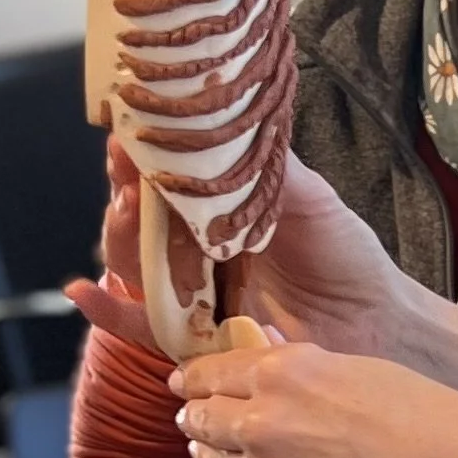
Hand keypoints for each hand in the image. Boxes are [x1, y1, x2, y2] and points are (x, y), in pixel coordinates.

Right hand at [68, 144, 423, 364]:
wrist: (376, 320)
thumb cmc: (344, 254)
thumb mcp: (309, 198)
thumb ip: (268, 166)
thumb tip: (231, 120)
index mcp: (218, 209)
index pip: (163, 178)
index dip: (142, 157)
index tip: (129, 132)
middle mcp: (197, 248)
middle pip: (138, 219)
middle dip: (125, 193)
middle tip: (128, 176)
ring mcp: (193, 292)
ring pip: (133, 265)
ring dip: (118, 239)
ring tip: (126, 213)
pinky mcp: (195, 337)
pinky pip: (141, 326)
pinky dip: (107, 312)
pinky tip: (82, 291)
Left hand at [173, 334, 457, 457]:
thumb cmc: (433, 418)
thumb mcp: (358, 370)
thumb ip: (299, 371)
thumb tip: (261, 368)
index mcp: (282, 375)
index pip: (209, 375)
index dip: (195, 380)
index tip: (187, 385)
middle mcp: (264, 427)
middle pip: (201, 423)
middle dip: (200, 421)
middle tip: (202, 422)